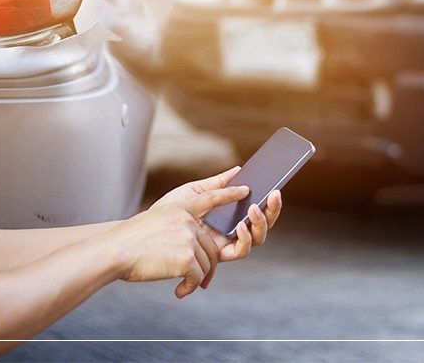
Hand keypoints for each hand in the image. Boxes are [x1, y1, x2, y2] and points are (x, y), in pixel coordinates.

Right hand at [106, 184, 248, 297]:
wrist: (116, 251)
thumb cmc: (131, 240)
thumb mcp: (157, 219)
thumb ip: (179, 222)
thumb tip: (196, 238)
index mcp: (179, 208)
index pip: (211, 197)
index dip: (230, 194)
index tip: (245, 190)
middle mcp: (187, 220)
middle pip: (211, 246)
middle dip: (206, 265)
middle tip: (199, 279)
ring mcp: (188, 238)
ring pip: (207, 263)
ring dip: (196, 278)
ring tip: (183, 285)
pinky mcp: (187, 258)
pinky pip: (198, 277)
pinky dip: (189, 287)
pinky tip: (179, 291)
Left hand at [153, 166, 282, 268]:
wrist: (147, 231)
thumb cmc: (168, 211)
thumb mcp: (194, 191)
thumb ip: (218, 184)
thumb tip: (240, 169)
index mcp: (229, 213)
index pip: (256, 208)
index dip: (270, 202)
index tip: (276, 188)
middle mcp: (231, 230)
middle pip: (262, 224)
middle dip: (273, 211)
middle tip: (274, 194)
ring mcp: (226, 243)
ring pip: (256, 239)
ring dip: (260, 223)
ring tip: (255, 208)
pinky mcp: (218, 255)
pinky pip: (239, 250)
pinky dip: (245, 238)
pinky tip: (240, 225)